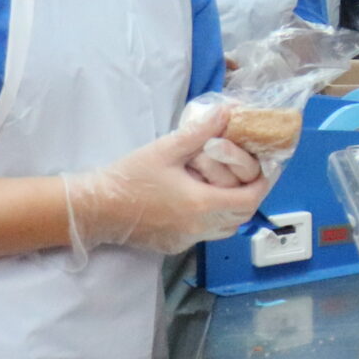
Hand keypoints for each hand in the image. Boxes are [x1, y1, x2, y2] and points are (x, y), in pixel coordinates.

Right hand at [62, 108, 275, 262]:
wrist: (95, 209)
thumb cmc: (128, 178)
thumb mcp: (165, 149)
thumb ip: (199, 132)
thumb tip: (227, 112)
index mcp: (201, 204)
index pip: (250, 200)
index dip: (262, 183)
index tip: (263, 167)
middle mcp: (199, 227)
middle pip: (242, 216)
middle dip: (250, 195)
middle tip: (246, 174)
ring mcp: (187, 240)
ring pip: (226, 228)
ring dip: (232, 208)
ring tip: (224, 185)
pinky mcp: (175, 245)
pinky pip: (206, 234)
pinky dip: (213, 219)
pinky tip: (199, 200)